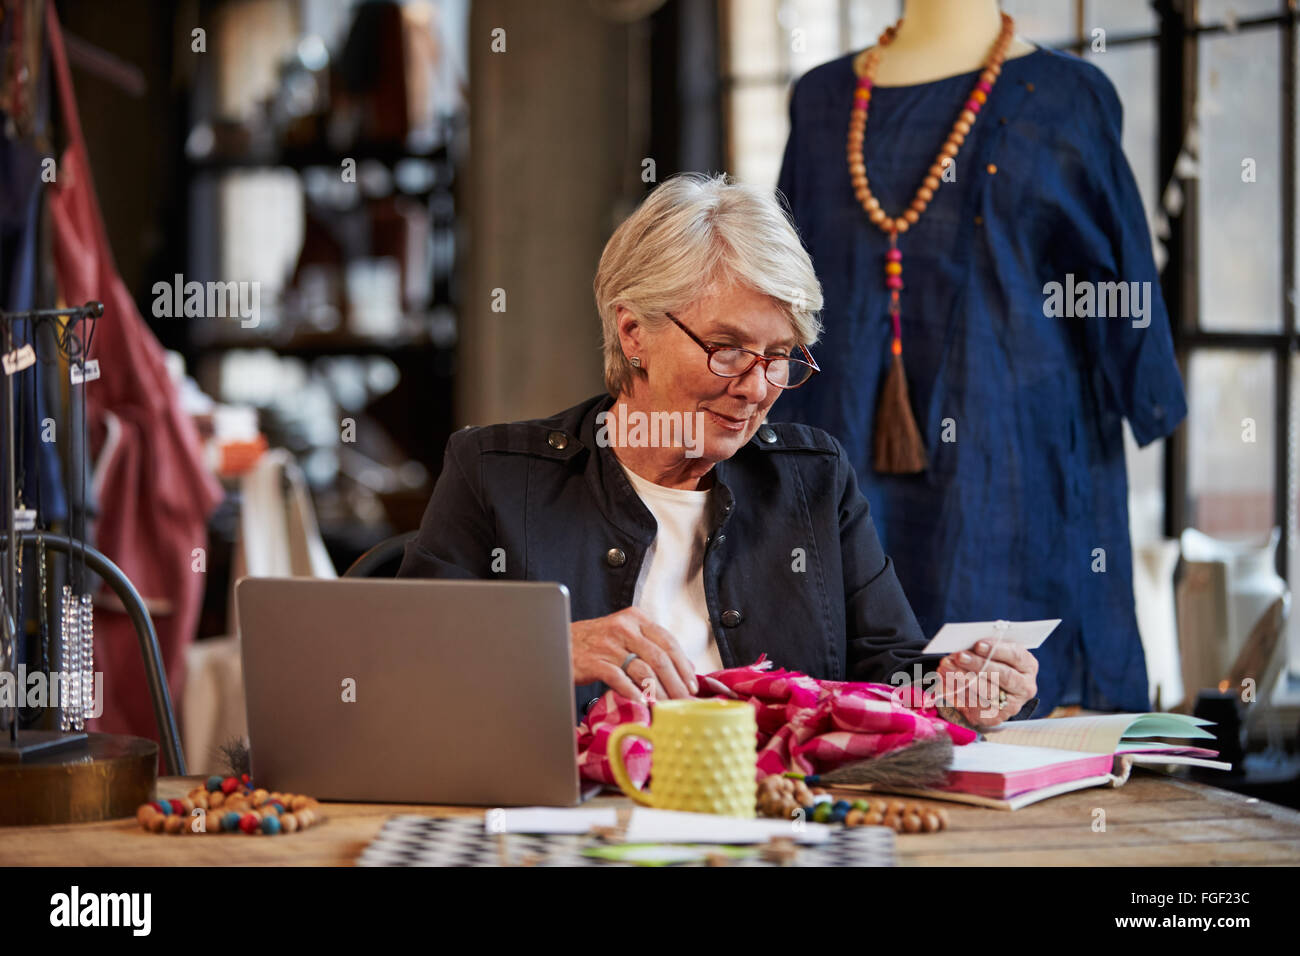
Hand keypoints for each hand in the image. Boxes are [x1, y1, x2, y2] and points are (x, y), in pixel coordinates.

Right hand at [570, 606, 697, 701]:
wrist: (556, 642)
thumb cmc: (594, 643)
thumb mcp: (624, 635)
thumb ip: (650, 646)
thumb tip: (685, 667)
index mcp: (635, 618)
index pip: (668, 641)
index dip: (683, 665)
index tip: (693, 684)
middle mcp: (623, 627)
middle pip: (659, 657)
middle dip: (676, 683)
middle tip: (685, 702)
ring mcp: (608, 644)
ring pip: (643, 670)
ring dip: (658, 692)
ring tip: (667, 707)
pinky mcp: (593, 661)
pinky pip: (619, 679)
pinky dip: (633, 693)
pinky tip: (642, 704)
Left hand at [935, 641, 1037, 728]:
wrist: (995, 690)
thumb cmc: (993, 662)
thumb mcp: (994, 652)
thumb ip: (984, 647)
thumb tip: (964, 646)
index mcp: (1028, 666)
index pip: (1016, 656)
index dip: (997, 650)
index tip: (978, 644)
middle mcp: (1024, 687)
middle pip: (1004, 676)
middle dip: (979, 664)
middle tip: (959, 656)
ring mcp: (1012, 705)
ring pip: (987, 692)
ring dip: (964, 678)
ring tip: (945, 666)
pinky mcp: (995, 718)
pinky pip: (975, 706)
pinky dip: (957, 692)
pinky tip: (945, 681)